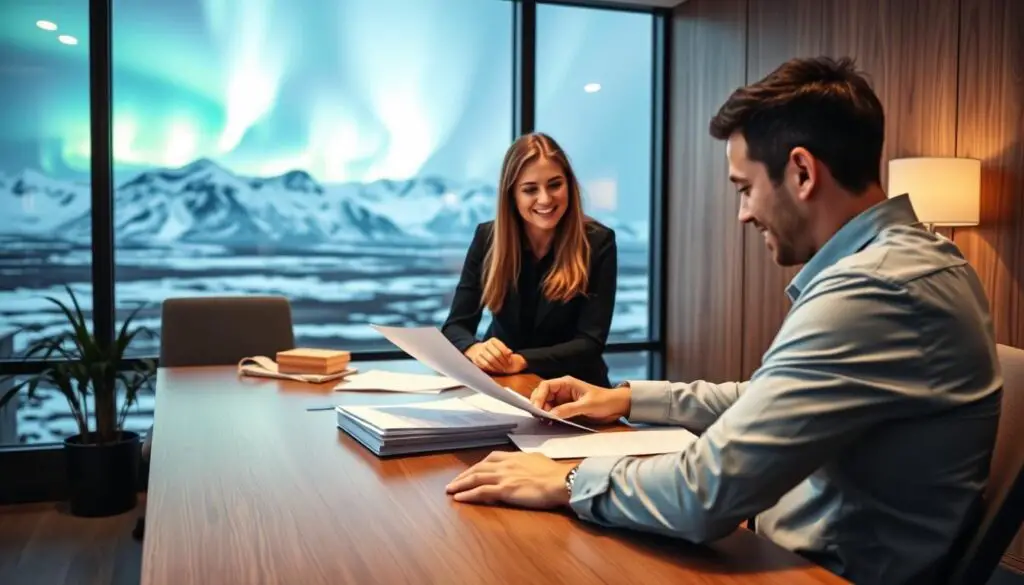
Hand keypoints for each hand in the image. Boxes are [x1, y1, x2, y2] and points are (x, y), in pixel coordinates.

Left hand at [445, 451, 577, 508]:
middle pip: (479, 467)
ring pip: (476, 478)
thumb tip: (528, 463)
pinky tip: (459, 498)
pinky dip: (468, 494)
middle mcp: (506, 464)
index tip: (472, 470)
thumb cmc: (554, 474)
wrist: (559, 482)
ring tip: (450, 489)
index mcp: (514, 457)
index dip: (479, 465)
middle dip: (464, 475)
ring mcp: (504, 477)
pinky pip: (481, 492)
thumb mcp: (539, 460)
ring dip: (460, 484)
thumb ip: (528, 461)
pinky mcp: (504, 490)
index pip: (491, 458)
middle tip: (454, 482)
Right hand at [465, 338, 520, 372]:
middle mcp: (485, 344)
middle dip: (503, 362)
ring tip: (502, 369)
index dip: (507, 356)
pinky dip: (492, 368)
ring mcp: (480, 351)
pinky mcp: (476, 358)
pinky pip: (485, 365)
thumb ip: (505, 350)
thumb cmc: (491, 349)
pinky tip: (495, 369)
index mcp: (493, 340)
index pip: (502, 348)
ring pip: (491, 360)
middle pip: (497, 354)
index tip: (510, 361)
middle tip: (506, 367)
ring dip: (498, 366)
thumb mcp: (498, 347)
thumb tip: (510, 352)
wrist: (475, 350)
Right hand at [530, 376, 630, 423]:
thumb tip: (552, 414)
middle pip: (543, 394)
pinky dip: (549, 416)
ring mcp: (564, 399)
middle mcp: (563, 390)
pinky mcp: (567, 408)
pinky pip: (554, 411)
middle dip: (538, 404)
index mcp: (566, 383)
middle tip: (538, 416)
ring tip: (543, 421)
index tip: (536, 409)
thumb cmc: (605, 400)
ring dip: (543, 411)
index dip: (538, 396)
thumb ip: (569, 409)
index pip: (546, 386)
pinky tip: (549, 422)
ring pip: (546, 404)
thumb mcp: (587, 405)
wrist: (617, 406)